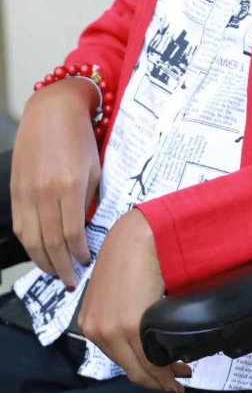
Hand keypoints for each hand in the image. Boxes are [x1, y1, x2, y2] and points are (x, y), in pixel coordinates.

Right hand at [11, 81, 100, 287]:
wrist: (52, 111)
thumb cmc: (80, 138)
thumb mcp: (95, 169)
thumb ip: (90, 201)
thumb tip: (87, 231)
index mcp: (69, 186)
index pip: (73, 233)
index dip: (80, 254)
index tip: (87, 263)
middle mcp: (44, 192)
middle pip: (50, 242)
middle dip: (62, 267)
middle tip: (71, 281)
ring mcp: (26, 192)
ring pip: (31, 239)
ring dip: (43, 261)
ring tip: (56, 274)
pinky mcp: (15, 190)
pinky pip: (20, 226)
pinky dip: (29, 244)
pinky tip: (40, 253)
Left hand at [78, 208, 191, 392]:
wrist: (139, 234)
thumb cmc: (133, 254)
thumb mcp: (121, 290)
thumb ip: (126, 314)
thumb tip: (146, 335)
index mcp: (91, 323)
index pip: (118, 359)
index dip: (143, 372)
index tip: (163, 377)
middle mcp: (96, 331)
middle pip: (130, 369)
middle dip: (156, 380)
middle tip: (177, 382)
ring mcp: (111, 330)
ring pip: (141, 367)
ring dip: (164, 376)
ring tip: (183, 373)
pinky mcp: (129, 325)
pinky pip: (151, 356)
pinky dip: (167, 365)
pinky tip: (180, 365)